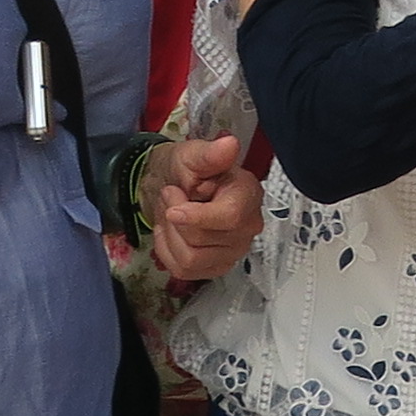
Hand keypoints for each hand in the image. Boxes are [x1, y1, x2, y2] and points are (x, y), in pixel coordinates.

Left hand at [141, 130, 263, 279]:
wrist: (173, 187)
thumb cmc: (186, 169)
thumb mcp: (192, 155)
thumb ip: (210, 154)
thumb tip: (229, 144)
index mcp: (248, 195)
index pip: (230, 218)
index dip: (198, 217)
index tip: (173, 208)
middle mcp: (247, 228)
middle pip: (203, 240)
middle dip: (175, 219)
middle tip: (170, 195)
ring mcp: (233, 251)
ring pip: (190, 259)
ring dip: (169, 236)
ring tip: (170, 214)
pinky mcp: (216, 268)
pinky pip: (183, 271)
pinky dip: (167, 252)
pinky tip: (171, 233)